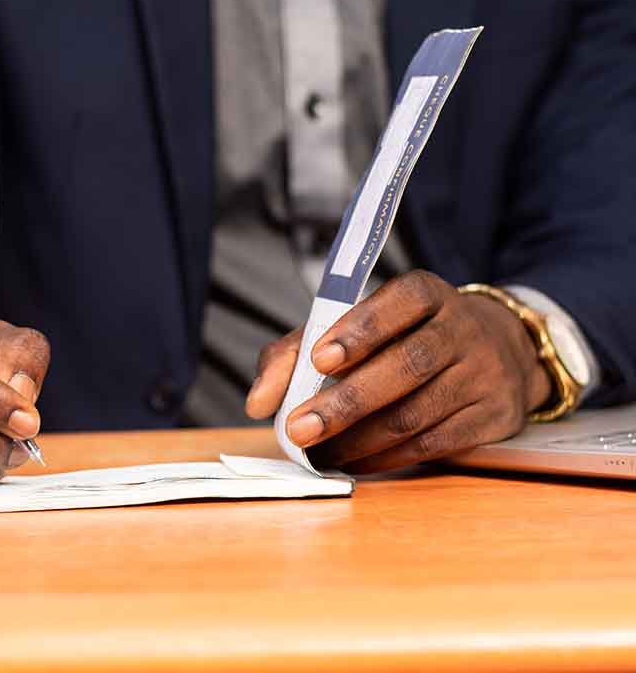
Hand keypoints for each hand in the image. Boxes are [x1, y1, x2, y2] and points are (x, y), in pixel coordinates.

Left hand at [245, 270, 551, 473]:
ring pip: (417, 412)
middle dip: (346, 402)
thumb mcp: (353, 327)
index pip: (400, 302)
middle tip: (299, 428)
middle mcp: (462, 328)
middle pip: (407, 366)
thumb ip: (296, 353)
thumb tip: (258, 401)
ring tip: (317, 453)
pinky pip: (434, 444)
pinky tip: (353, 461)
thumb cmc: (402, 337)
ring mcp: (484, 373)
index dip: (360, 331)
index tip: (319, 359)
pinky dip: (386, 457)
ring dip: (359, 439)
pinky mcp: (494, 416)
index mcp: (426, 293)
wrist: (497, 351)